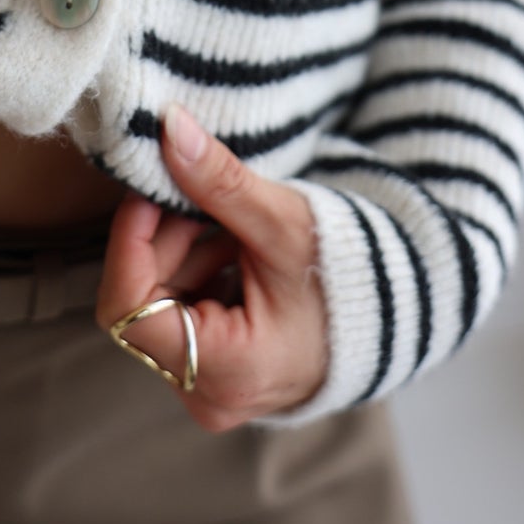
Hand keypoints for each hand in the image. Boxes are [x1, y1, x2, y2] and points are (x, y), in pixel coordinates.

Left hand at [96, 102, 327, 428]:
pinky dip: (194, 276)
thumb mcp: (282, 223)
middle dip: (161, 242)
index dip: (128, 244)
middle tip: (194, 196)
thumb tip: (169, 127)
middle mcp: (210, 396)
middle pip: (143, 306)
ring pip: (158, 310)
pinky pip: (179, 321)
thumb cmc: (346, 276)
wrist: (395, 316)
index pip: (130, 309)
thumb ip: (218, 181)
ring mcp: (211, 393)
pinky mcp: (216, 379)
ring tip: (229, 224)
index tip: (144, 193)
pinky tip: (233, 250)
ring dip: (180, 255)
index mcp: (228, 371)